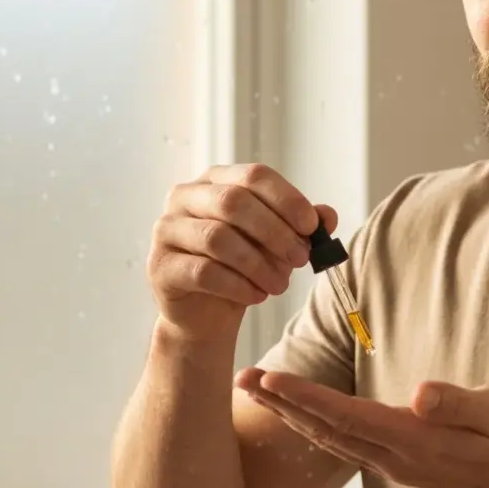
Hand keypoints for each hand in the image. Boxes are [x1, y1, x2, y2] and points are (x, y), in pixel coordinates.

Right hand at [148, 164, 336, 338]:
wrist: (207, 312)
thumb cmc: (244, 267)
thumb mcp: (278, 244)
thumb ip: (302, 227)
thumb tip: (328, 216)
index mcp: (216, 180)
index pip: (254, 176)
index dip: (287, 199)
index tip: (312, 226)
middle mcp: (185, 197)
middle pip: (233, 202)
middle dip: (275, 233)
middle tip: (301, 259)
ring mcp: (167, 230)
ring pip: (218, 238)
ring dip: (259, 264)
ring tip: (280, 285)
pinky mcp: (160, 266)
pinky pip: (204, 272)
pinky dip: (239, 286)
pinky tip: (257, 296)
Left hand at [234, 368, 488, 487]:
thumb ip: (460, 405)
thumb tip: (421, 396)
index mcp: (415, 441)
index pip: (348, 416)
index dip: (306, 397)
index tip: (271, 378)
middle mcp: (396, 458)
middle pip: (327, 428)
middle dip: (282, 403)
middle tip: (243, 379)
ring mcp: (395, 465)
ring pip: (331, 439)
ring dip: (293, 415)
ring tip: (260, 394)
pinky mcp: (399, 463)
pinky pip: (345, 445)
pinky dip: (316, 426)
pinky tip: (305, 417)